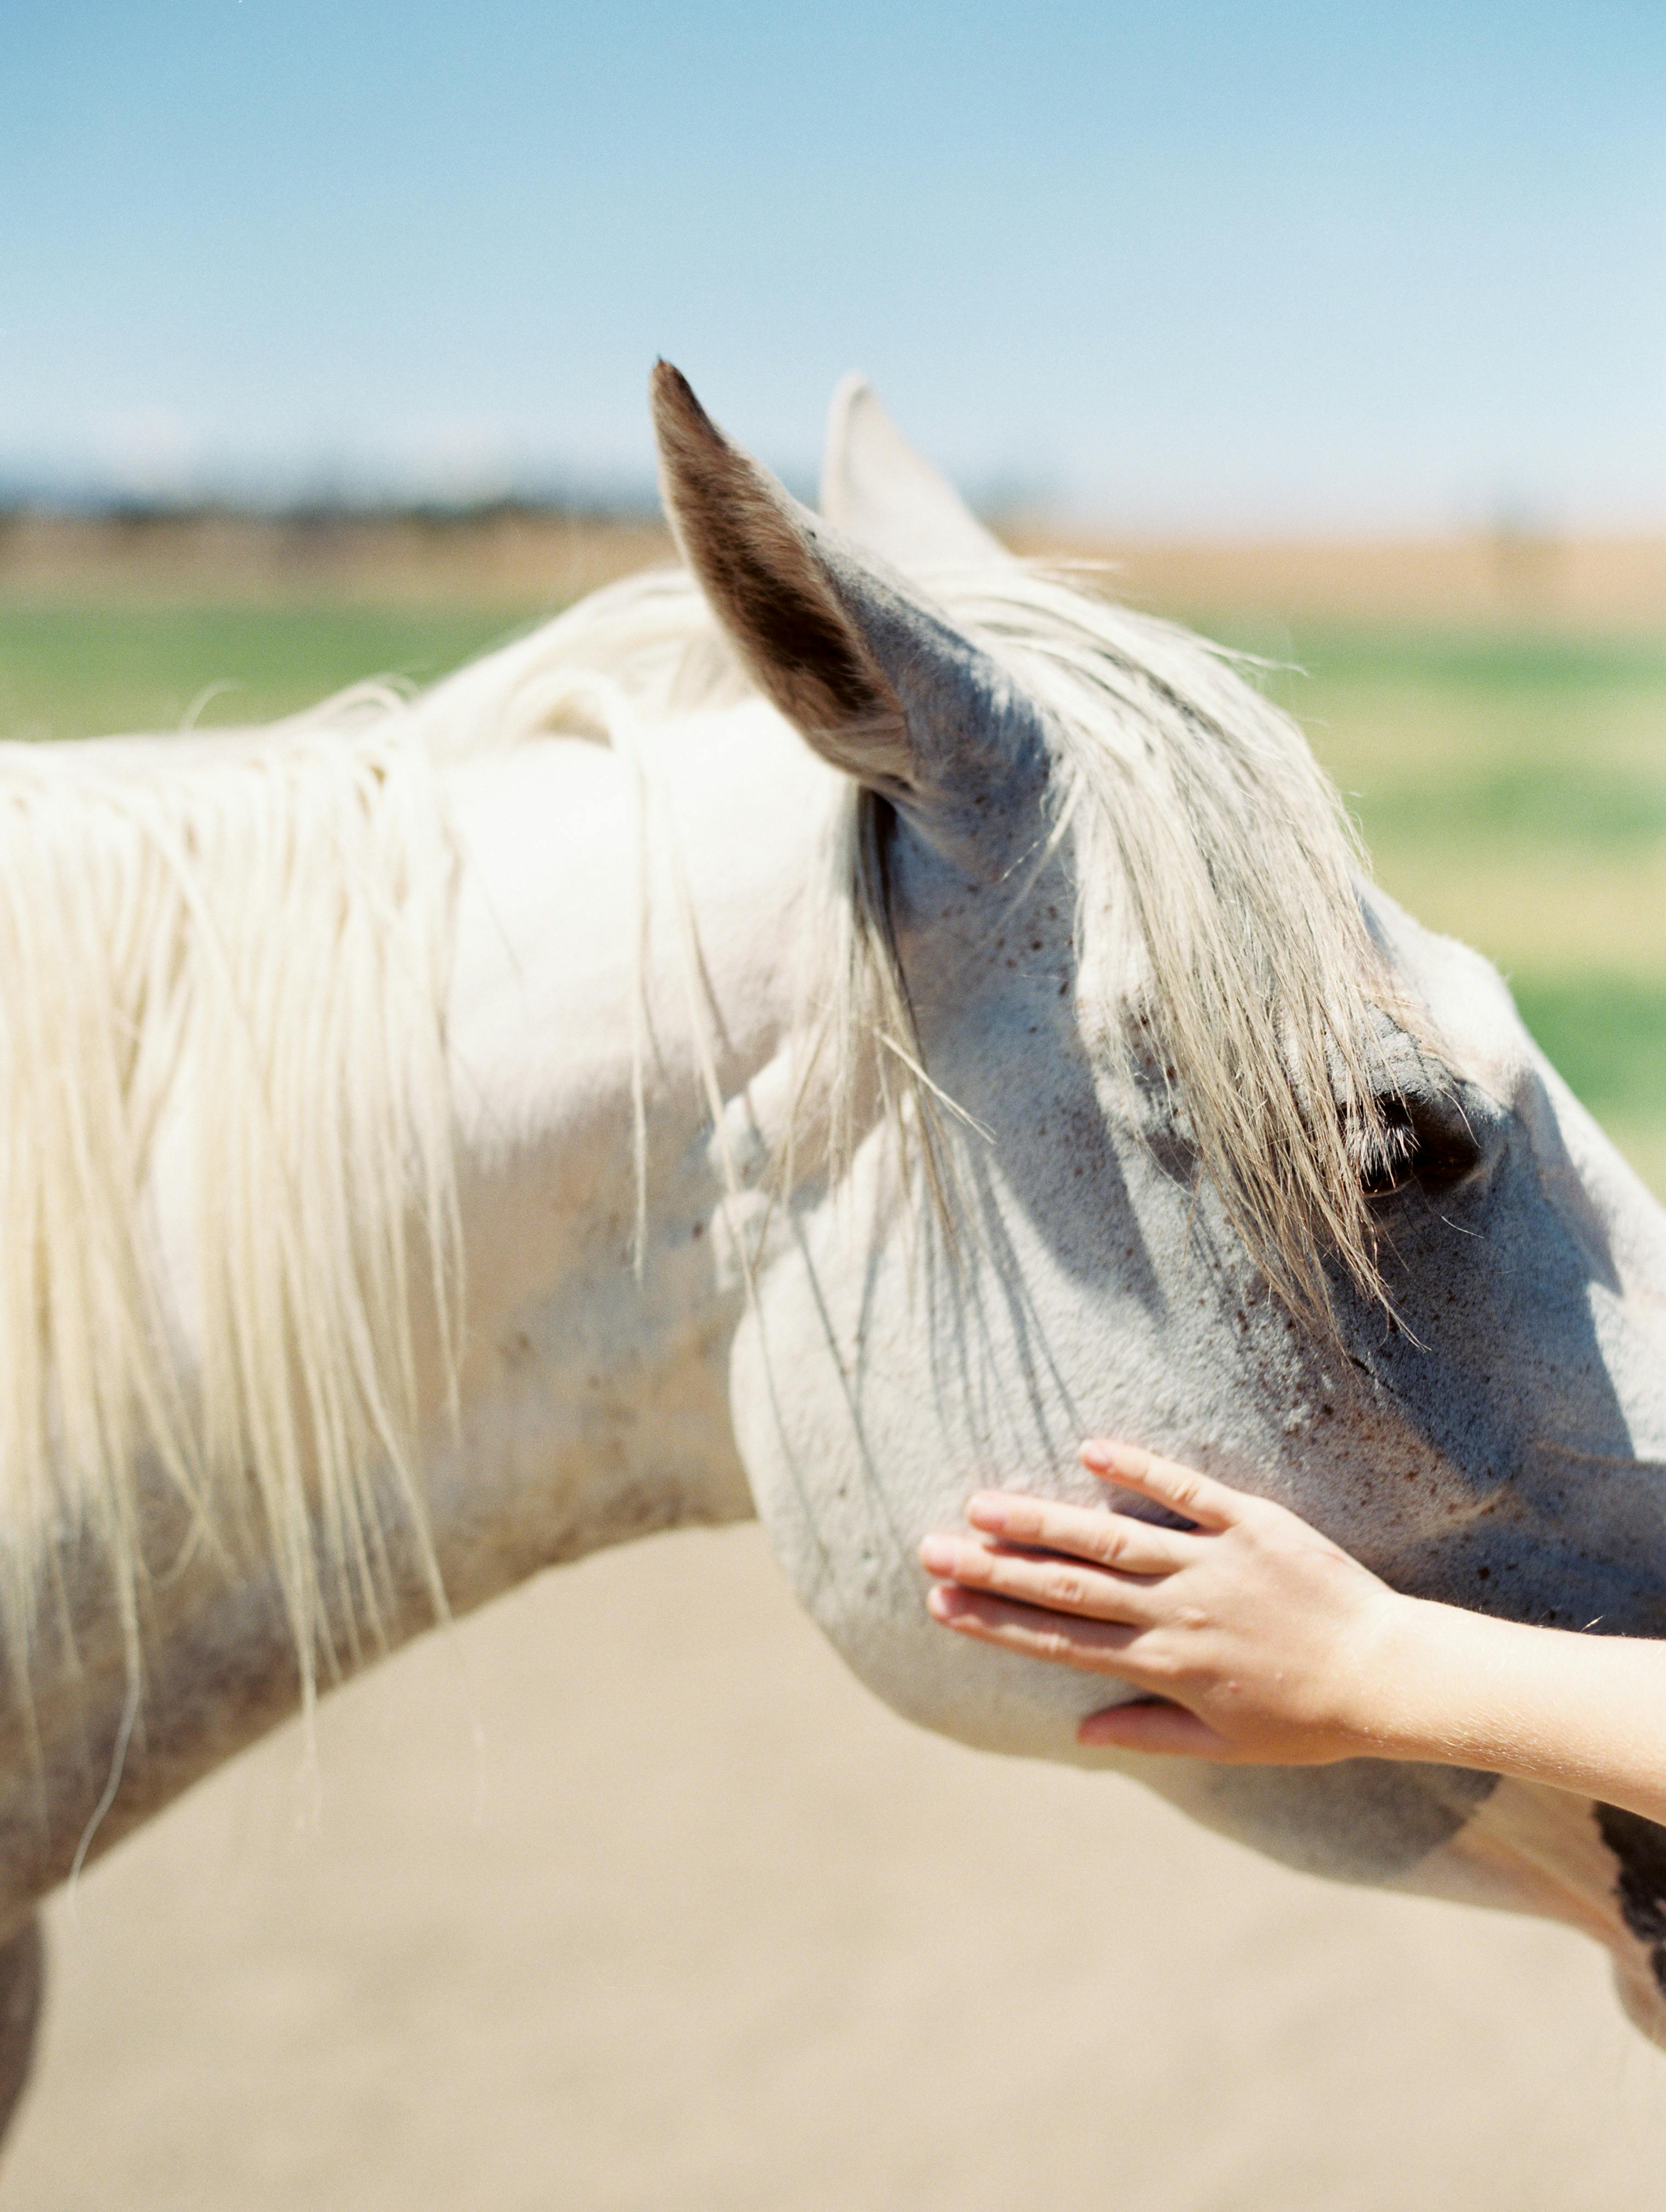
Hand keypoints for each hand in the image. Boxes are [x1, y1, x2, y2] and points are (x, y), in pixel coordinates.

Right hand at [919, 1440, 1410, 1762]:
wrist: (1392, 1677)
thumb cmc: (1311, 1720)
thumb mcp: (1226, 1745)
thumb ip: (1149, 1736)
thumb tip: (1080, 1738)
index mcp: (1165, 1664)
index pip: (1060, 1640)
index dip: (997, 1621)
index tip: (943, 1604)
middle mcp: (1177, 1610)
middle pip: (1067, 1584)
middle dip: (993, 1567)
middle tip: (932, 1548)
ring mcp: (1213, 1562)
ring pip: (1111, 1536)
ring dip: (1042, 1519)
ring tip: (983, 1503)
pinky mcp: (1253, 1524)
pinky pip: (1187, 1490)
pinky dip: (1139, 1468)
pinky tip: (1091, 1447)